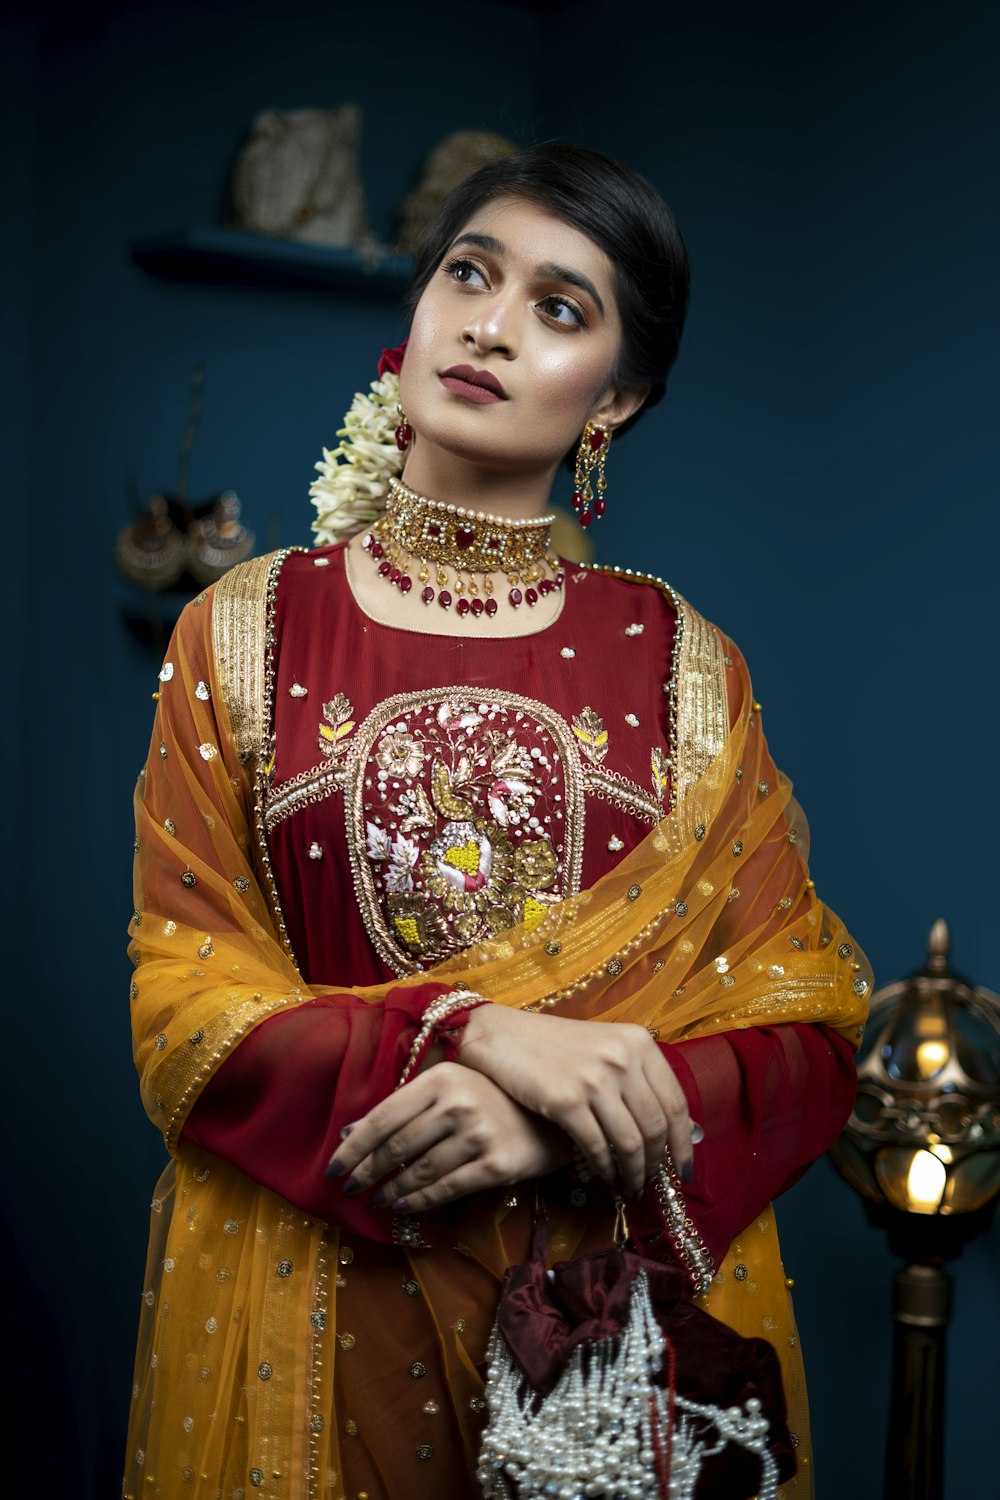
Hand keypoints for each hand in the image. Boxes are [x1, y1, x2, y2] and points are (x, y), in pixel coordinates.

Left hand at [324, 1061, 571, 1214]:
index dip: (354, 1147)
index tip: (332, 1168)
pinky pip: (446, 1189)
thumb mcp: (451, 1088)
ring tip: (375, 1200)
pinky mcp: (496, 1165)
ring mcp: (479, 1135)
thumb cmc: (494, 1100)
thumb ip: (405, 1105)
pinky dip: (419, 1201)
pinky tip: (403, 1207)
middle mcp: (458, 1103)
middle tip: (349, 1189)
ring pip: (419, 1171)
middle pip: (397, 1146)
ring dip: (391, 1190)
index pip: (384, 1116)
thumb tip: (351, 1132)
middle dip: (366, 1172)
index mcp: (442, 1078)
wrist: (554, 1118)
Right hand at [458, 1007, 691, 1196]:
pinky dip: (604, 1169)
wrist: (501, 1036)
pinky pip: (597, 1147)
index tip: (683, 1170)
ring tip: (630, 1187)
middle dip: (657, 1164)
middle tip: (652, 1184)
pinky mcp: (566, 1100)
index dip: (683, 1143)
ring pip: (629, 1142)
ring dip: (633, 1173)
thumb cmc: (553, 1045)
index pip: (675, 1102)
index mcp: (638, 1042)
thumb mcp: (605, 1048)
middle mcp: (622, 1058)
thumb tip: (673, 1127)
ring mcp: (594, 1079)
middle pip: (655, 1126)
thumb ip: (637, 1077)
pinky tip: (604, 1177)